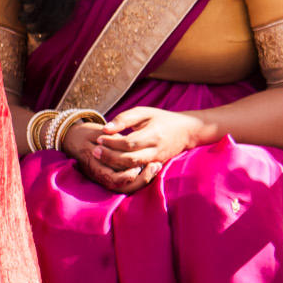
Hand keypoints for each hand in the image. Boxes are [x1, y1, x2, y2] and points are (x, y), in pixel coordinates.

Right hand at [61, 121, 156, 194]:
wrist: (71, 138)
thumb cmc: (85, 133)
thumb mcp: (95, 131)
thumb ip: (110, 138)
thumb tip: (125, 143)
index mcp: (92, 163)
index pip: (110, 177)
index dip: (126, 175)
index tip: (140, 164)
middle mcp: (96, 173)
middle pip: (119, 186)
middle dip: (139, 180)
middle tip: (154, 166)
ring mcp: (101, 176)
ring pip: (122, 187)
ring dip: (140, 180)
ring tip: (155, 167)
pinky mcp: (107, 175)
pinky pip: (123, 182)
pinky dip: (137, 178)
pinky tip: (149, 167)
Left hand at [95, 106, 215, 172]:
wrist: (187, 131)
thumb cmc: (162, 119)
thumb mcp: (144, 112)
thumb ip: (124, 118)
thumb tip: (106, 128)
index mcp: (153, 135)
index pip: (129, 143)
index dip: (112, 142)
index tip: (100, 137)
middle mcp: (156, 150)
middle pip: (129, 159)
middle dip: (110, 156)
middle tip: (96, 150)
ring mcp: (157, 160)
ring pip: (132, 168)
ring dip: (114, 163)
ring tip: (101, 155)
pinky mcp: (156, 165)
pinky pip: (137, 170)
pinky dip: (122, 168)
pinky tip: (112, 162)